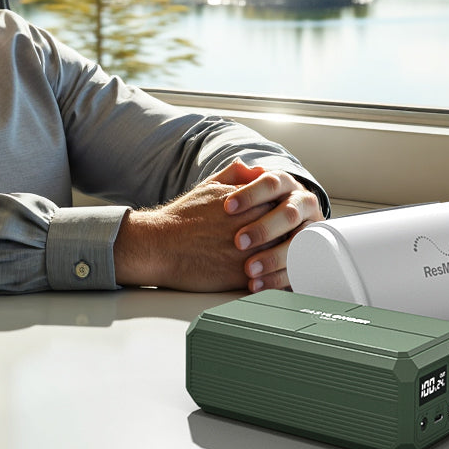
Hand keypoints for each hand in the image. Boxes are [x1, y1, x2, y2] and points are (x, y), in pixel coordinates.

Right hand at [113, 160, 275, 290]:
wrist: (160, 245)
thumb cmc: (183, 216)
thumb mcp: (210, 186)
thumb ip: (236, 174)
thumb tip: (257, 169)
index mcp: (250, 203)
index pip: (284, 206)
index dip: (284, 214)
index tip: (282, 220)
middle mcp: (253, 226)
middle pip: (288, 231)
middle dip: (288, 235)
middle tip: (287, 240)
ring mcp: (249, 252)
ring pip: (283, 255)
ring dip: (284, 257)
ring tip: (281, 259)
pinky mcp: (241, 275)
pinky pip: (270, 278)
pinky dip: (274, 278)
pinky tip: (270, 276)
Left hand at [221, 164, 323, 292]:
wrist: (273, 227)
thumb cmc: (250, 207)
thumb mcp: (240, 189)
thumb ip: (236, 177)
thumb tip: (241, 165)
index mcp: (285, 183)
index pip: (271, 183)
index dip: (250, 194)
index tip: (227, 207)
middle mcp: (302, 202)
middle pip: (288, 214)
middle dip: (263, 229)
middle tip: (238, 242)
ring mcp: (311, 228)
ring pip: (298, 242)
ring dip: (273, 257)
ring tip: (250, 269)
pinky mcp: (312, 254)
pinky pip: (300, 268)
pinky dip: (278, 278)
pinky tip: (258, 284)